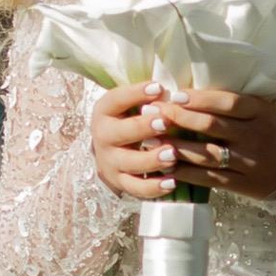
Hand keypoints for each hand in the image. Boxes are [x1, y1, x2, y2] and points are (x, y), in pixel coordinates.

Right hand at [90, 82, 176, 201]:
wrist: (110, 148)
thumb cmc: (129, 118)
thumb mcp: (132, 103)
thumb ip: (148, 98)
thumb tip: (168, 94)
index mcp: (104, 111)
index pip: (117, 99)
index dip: (136, 93)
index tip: (159, 87)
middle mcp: (103, 136)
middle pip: (121, 133)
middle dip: (143, 128)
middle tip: (165, 123)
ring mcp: (110, 162)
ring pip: (129, 163)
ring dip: (151, 159)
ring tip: (172, 154)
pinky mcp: (120, 182)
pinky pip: (136, 188)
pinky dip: (153, 188)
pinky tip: (172, 182)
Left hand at [154, 82, 275, 200]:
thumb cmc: (275, 134)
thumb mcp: (264, 112)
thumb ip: (236, 105)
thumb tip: (191, 96)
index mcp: (261, 112)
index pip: (227, 102)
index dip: (199, 98)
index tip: (174, 95)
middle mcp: (256, 136)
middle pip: (212, 126)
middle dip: (179, 118)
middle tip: (153, 114)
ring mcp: (250, 162)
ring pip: (207, 154)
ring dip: (176, 147)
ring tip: (151, 141)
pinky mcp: (244, 184)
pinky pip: (210, 179)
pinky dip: (186, 173)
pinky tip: (167, 168)